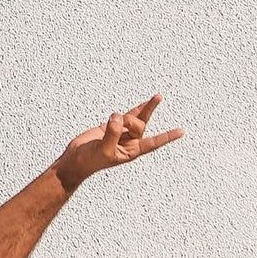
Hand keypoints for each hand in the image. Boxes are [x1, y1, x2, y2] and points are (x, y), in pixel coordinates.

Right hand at [55, 94, 182, 192]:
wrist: (75, 159)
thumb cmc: (90, 160)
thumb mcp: (104, 150)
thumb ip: (113, 133)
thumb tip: (118, 117)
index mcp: (131, 151)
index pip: (153, 142)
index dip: (167, 136)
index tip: (181, 131)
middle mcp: (129, 142)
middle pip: (141, 125)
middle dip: (136, 119)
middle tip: (122, 119)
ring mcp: (119, 133)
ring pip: (135, 118)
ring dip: (143, 109)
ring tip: (158, 97)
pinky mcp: (109, 126)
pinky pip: (124, 115)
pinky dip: (134, 109)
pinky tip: (144, 104)